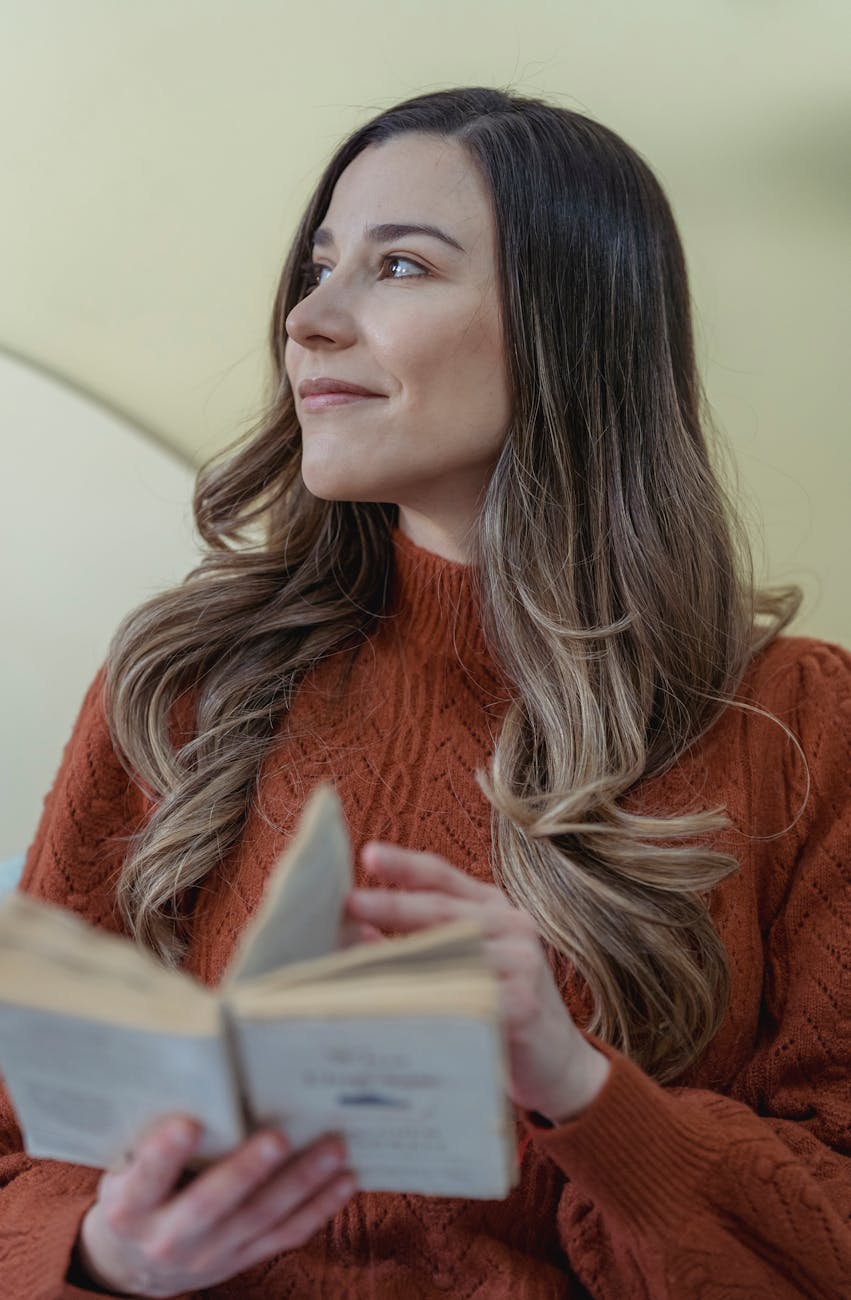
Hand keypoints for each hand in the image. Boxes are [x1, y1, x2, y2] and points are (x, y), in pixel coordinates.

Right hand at [75, 1115, 356, 1297]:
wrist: (132, 1266)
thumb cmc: (133, 1196)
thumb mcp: (122, 1171)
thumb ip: (148, 1140)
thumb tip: (192, 1078)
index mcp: (130, 1208)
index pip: (146, 1179)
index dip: (165, 1155)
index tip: (188, 1124)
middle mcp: (169, 1237)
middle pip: (212, 1203)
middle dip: (247, 1171)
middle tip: (279, 1137)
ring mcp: (209, 1254)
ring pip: (261, 1218)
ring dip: (301, 1183)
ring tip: (333, 1149)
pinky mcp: (241, 1259)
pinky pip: (285, 1235)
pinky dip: (319, 1208)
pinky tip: (344, 1181)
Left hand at [346, 843, 610, 1123]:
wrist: (559, 1063)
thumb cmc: (497, 1006)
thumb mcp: (462, 961)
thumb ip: (418, 941)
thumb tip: (354, 932)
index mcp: (491, 907)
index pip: (442, 877)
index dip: (404, 864)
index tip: (368, 855)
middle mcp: (511, 925)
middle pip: (442, 908)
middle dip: (392, 905)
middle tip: (350, 902)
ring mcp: (522, 961)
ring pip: (453, 949)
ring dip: (403, 953)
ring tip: (357, 956)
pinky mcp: (524, 1003)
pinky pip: (470, 995)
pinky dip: (432, 997)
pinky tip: (397, 1003)